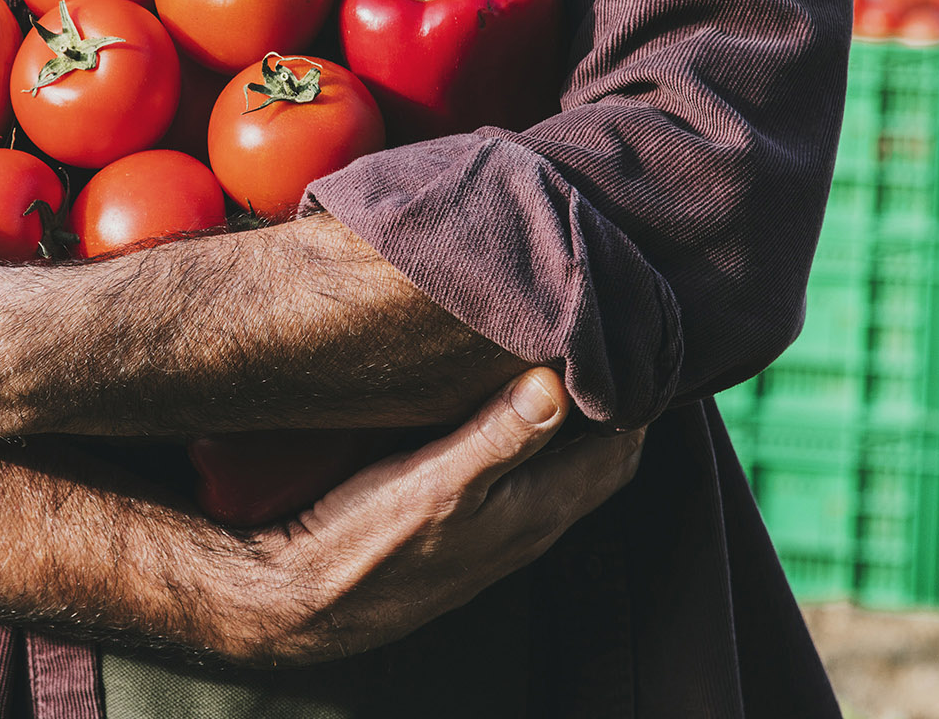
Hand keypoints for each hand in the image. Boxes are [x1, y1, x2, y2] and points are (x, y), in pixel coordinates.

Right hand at [201, 366, 644, 665]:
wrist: (305, 601)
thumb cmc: (366, 544)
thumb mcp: (434, 482)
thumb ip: (499, 435)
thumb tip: (557, 381)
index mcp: (537, 510)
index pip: (619, 445)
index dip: (633, 393)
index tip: (628, 337)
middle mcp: (530, 524)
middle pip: (599, 455)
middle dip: (610, 401)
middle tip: (602, 339)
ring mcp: (498, 530)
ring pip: (561, 466)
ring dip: (572, 419)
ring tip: (559, 359)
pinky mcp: (464, 528)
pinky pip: (523, 474)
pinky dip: (532, 435)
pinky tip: (502, 407)